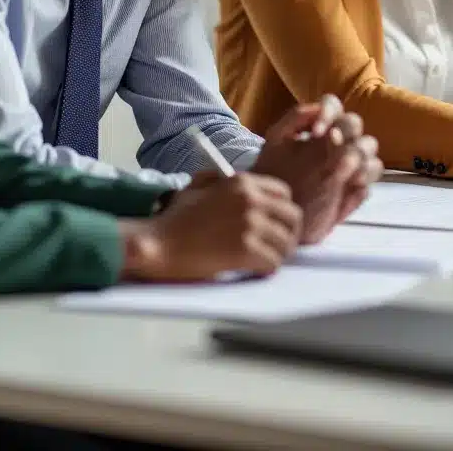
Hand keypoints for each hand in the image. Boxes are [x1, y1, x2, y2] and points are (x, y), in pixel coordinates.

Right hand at [119, 173, 301, 282]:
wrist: (159, 242)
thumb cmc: (175, 218)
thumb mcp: (198, 186)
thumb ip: (221, 181)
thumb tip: (239, 183)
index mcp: (242, 182)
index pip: (284, 193)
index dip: (281, 211)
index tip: (275, 224)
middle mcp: (250, 199)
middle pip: (293, 217)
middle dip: (287, 233)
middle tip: (276, 247)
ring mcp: (250, 224)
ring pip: (286, 243)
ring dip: (278, 254)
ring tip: (263, 260)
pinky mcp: (245, 250)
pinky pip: (273, 262)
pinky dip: (266, 269)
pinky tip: (253, 270)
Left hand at [253, 97, 380, 243]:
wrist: (273, 207)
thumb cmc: (272, 171)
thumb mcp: (276, 140)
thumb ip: (295, 118)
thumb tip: (318, 108)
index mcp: (319, 126)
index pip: (333, 106)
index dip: (329, 113)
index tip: (315, 132)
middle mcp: (337, 142)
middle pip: (355, 124)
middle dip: (347, 133)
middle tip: (332, 150)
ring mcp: (349, 166)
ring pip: (370, 151)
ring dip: (361, 155)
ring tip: (343, 169)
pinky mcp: (352, 190)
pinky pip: (369, 180)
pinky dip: (364, 179)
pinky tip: (349, 184)